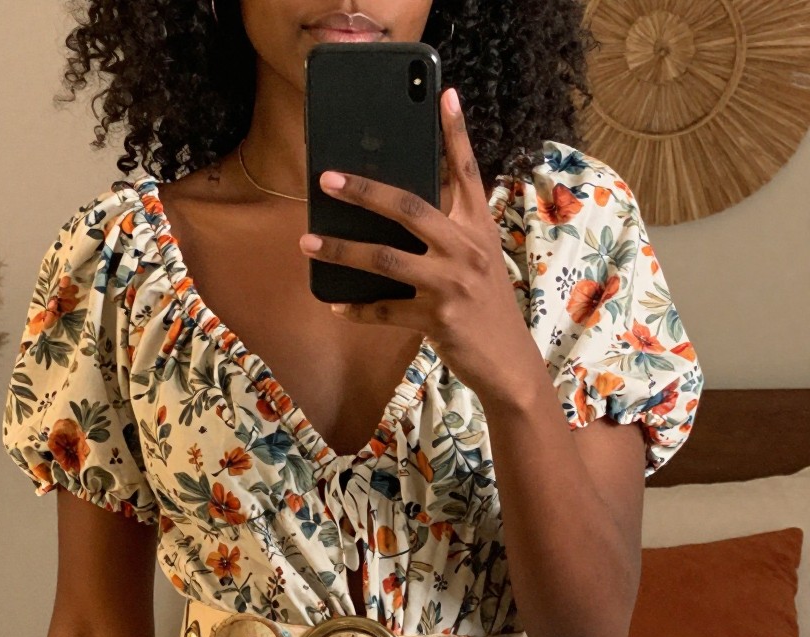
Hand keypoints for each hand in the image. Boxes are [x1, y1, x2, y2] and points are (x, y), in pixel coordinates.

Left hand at [298, 86, 529, 398]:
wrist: (507, 362)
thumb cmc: (484, 307)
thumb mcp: (479, 261)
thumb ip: (449, 232)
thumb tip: (394, 213)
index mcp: (478, 228)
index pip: (467, 171)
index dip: (455, 132)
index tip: (443, 94)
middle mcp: (467, 249)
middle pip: (409, 207)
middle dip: (364, 191)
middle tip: (326, 179)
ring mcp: (452, 284)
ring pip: (385, 259)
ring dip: (341, 250)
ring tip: (308, 242)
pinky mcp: (437, 319)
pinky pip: (385, 309)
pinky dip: (358, 308)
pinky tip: (336, 303)